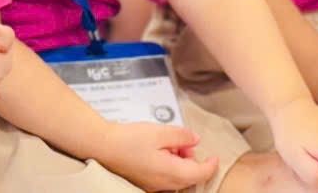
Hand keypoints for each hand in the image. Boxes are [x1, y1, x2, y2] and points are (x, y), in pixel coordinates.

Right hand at [96, 121, 217, 191]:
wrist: (103, 146)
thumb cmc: (130, 139)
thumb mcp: (160, 132)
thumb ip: (182, 136)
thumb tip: (196, 141)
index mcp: (171, 172)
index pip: (199, 174)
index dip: (211, 166)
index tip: (215, 156)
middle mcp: (164, 184)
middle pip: (189, 178)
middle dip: (191, 160)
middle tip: (181, 142)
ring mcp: (153, 186)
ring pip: (177, 179)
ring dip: (179, 163)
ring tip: (168, 144)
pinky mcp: (145, 183)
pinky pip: (165, 179)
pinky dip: (169, 167)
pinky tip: (159, 151)